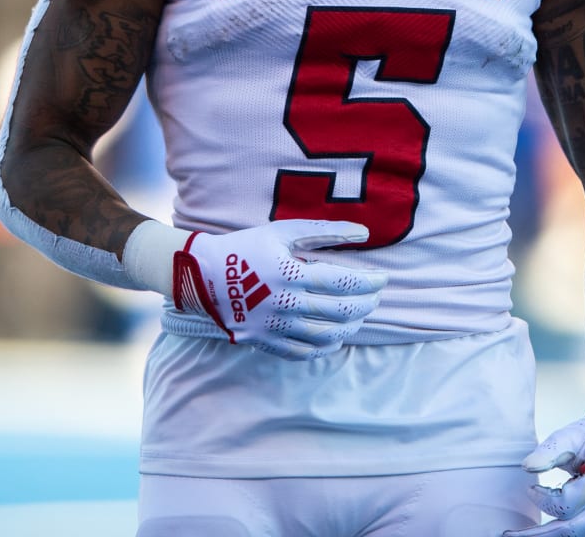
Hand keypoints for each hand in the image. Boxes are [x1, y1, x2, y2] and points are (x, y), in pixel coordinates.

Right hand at [171, 219, 386, 359]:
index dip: (369, 282)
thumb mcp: (282, 232)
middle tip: (375, 297)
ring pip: (325, 336)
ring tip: (359, 317)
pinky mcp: (264, 341)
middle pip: (339, 311)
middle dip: (365, 305)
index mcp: (290, 274)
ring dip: (350, 328)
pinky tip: (334, 338)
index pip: (343, 282)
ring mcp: (274, 327)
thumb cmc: (246, 248)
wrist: (202, 275)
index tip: (382, 278)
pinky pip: (302, 353)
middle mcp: (285, 304)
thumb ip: (325, 232)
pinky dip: (324, 348)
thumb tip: (365, 233)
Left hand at [507, 403, 584, 536]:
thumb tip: (526, 466)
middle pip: (573, 530)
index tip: (530, 489)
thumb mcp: (568, 436)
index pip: (567, 503)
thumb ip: (548, 451)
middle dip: (538, 534)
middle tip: (510, 534)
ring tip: (527, 536)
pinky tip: (549, 534)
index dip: (543, 500)